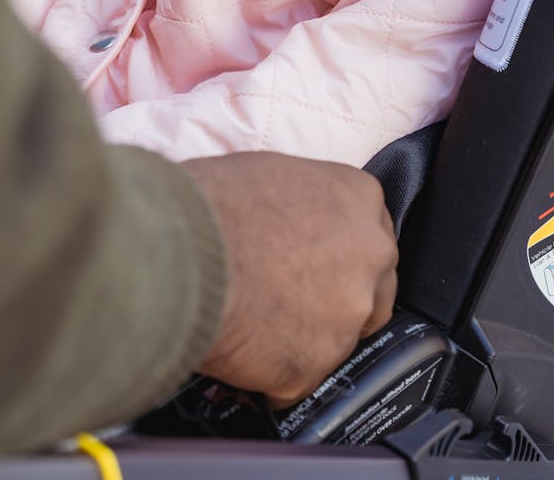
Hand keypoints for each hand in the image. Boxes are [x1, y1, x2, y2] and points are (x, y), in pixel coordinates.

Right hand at [186, 152, 397, 408]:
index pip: (372, 236)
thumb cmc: (213, 201)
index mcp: (360, 198)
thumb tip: (296, 225)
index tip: (321, 267)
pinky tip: (239, 350)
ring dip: (301, 339)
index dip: (343, 258)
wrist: (180, 249)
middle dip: (338, 304)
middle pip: (372, 293)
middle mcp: (369, 255)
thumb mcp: (274, 174)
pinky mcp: (313, 365)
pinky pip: (295, 380)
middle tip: (291, 303)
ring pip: (335, 341)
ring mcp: (346, 313)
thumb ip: (308, 204)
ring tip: (252, 324)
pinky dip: (270, 375)